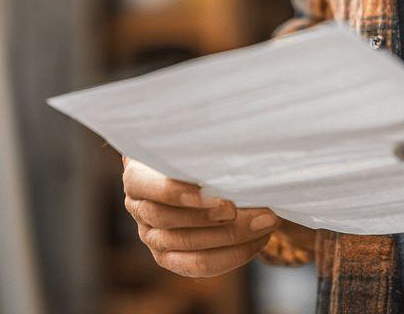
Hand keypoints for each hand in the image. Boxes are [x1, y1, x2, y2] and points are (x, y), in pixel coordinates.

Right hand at [121, 153, 282, 276]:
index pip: (151, 190)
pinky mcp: (168, 257)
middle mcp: (139, 208)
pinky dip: (231, 256)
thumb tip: (240, 148)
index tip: (223, 200)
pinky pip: (198, 265)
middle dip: (217, 218)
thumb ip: (205, 145)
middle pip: (171, 220)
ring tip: (265, 223)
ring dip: (232, 237)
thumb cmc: (196, 146)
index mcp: (138, 176)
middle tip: (259, 211)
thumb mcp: (195, 139)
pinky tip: (257, 241)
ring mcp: (152, 236)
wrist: (193, 166)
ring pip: (187, 245)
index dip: (182, 195)